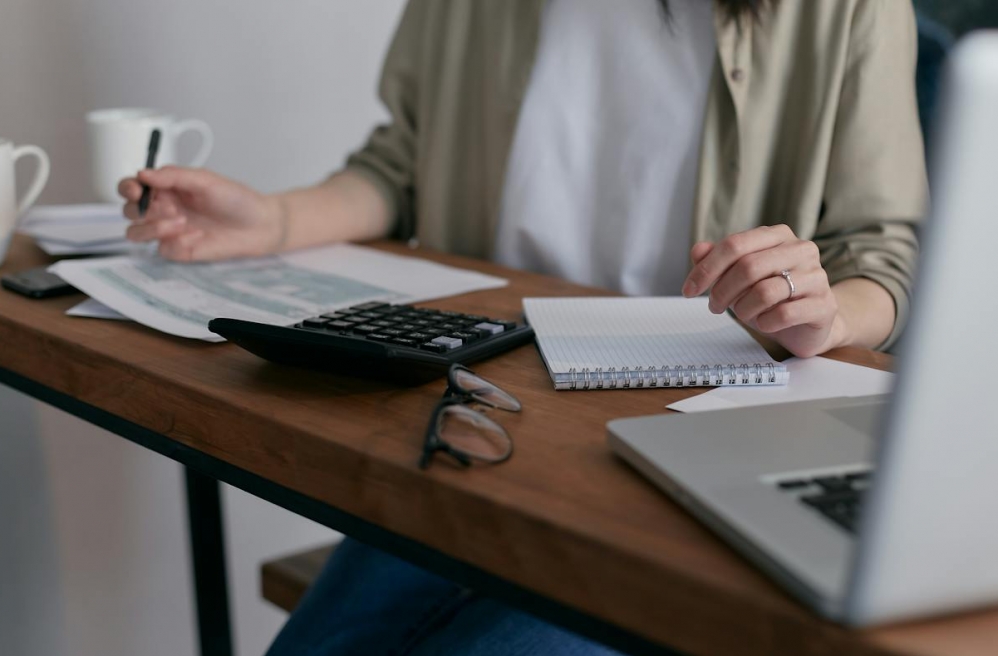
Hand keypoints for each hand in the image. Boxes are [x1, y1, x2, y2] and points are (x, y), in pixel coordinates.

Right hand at [119, 166, 284, 260]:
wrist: (259, 225)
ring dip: (152, 227)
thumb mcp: (205, 180)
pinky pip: (163, 249)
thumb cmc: (235, 199)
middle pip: (128, 211)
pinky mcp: (179, 250)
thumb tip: (143, 173)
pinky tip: (198, 236)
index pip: (131, 187)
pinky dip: (177, 242)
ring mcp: (169, 231)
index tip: (136, 190)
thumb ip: (173, 175)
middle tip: (170, 207)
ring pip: (136, 232)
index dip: (127, 188)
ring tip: (181, 221)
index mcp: (166, 188)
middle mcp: (162, 209)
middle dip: (141, 209)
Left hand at [682, 225, 841, 357]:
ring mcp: (816, 276)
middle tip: (714, 306)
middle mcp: (801, 249)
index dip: (706, 269)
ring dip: (743, 309)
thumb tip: (698, 250)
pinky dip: (765, 323)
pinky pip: (784, 314)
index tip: (688, 290)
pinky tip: (765, 323)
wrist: (808, 324)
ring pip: (765, 292)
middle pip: (748, 267)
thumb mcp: (739, 278)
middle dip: (722, 291)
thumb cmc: (770, 297)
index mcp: (777, 236)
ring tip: (744, 315)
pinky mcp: (824, 304)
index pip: (735, 245)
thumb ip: (718, 261)